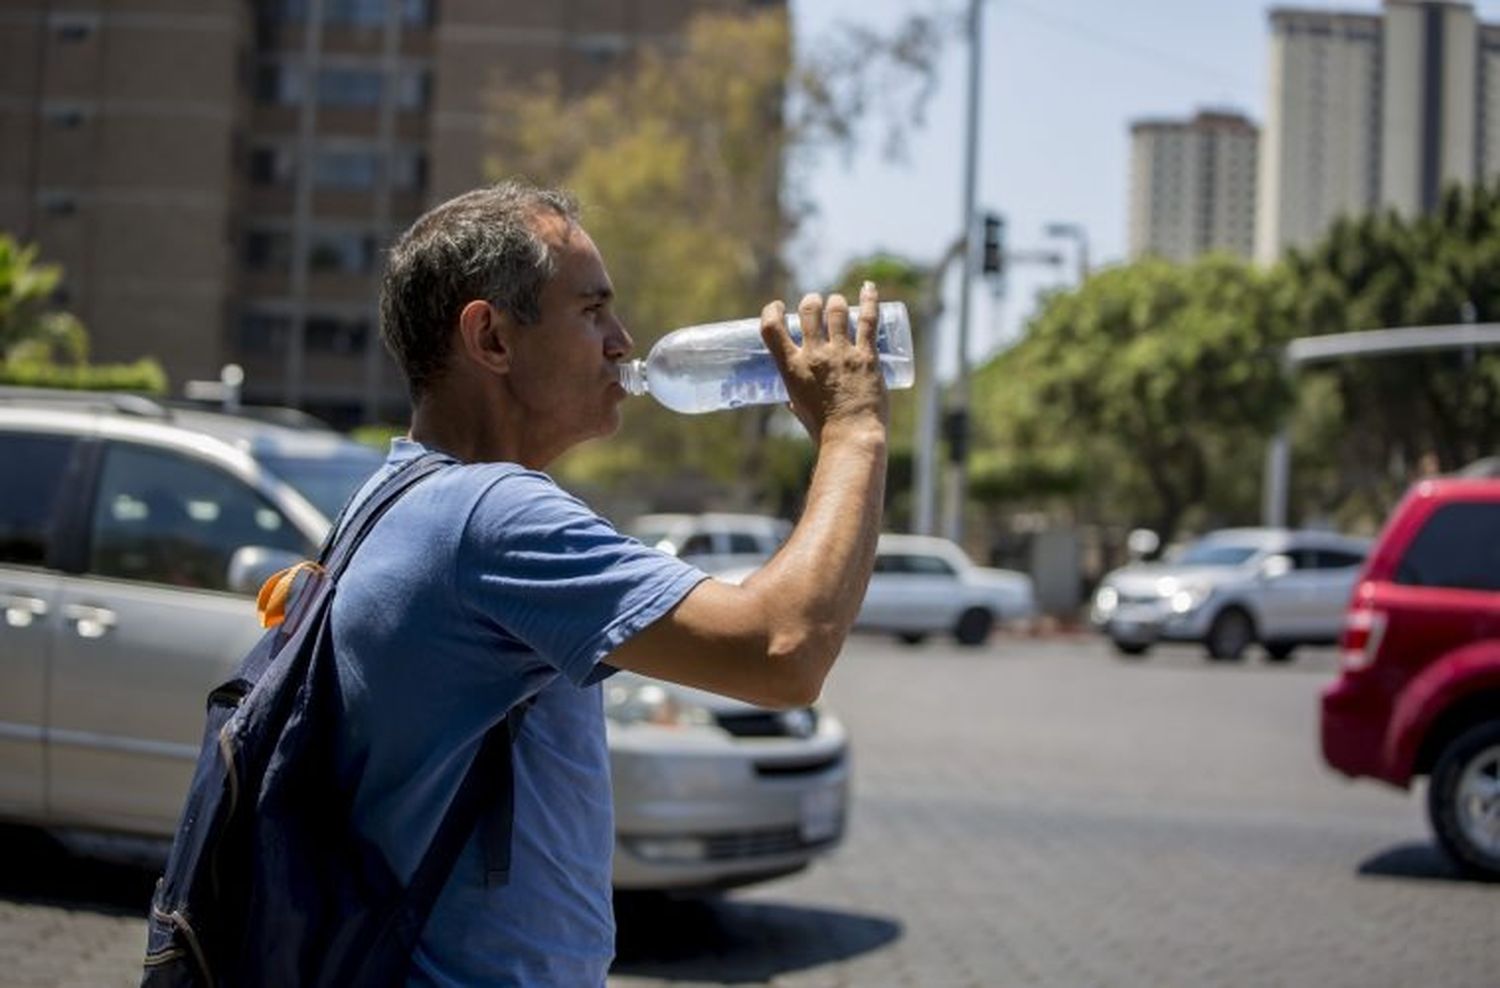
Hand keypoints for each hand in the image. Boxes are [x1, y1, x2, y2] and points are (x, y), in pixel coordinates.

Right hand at [760, 282, 889, 442]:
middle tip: (815, 305)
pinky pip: (868, 320)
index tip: (778, 307)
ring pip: (837, 310)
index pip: (772, 327)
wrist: (851, 438)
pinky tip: (868, 287)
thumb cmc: (823, 430)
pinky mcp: (866, 356)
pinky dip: (869, 299)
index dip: (772, 310)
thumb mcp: (799, 410)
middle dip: (810, 301)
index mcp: (792, 368)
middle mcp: (815, 355)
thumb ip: (793, 398)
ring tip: (837, 303)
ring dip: (835, 302)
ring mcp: (842, 353)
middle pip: (809, 311)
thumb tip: (789, 398)